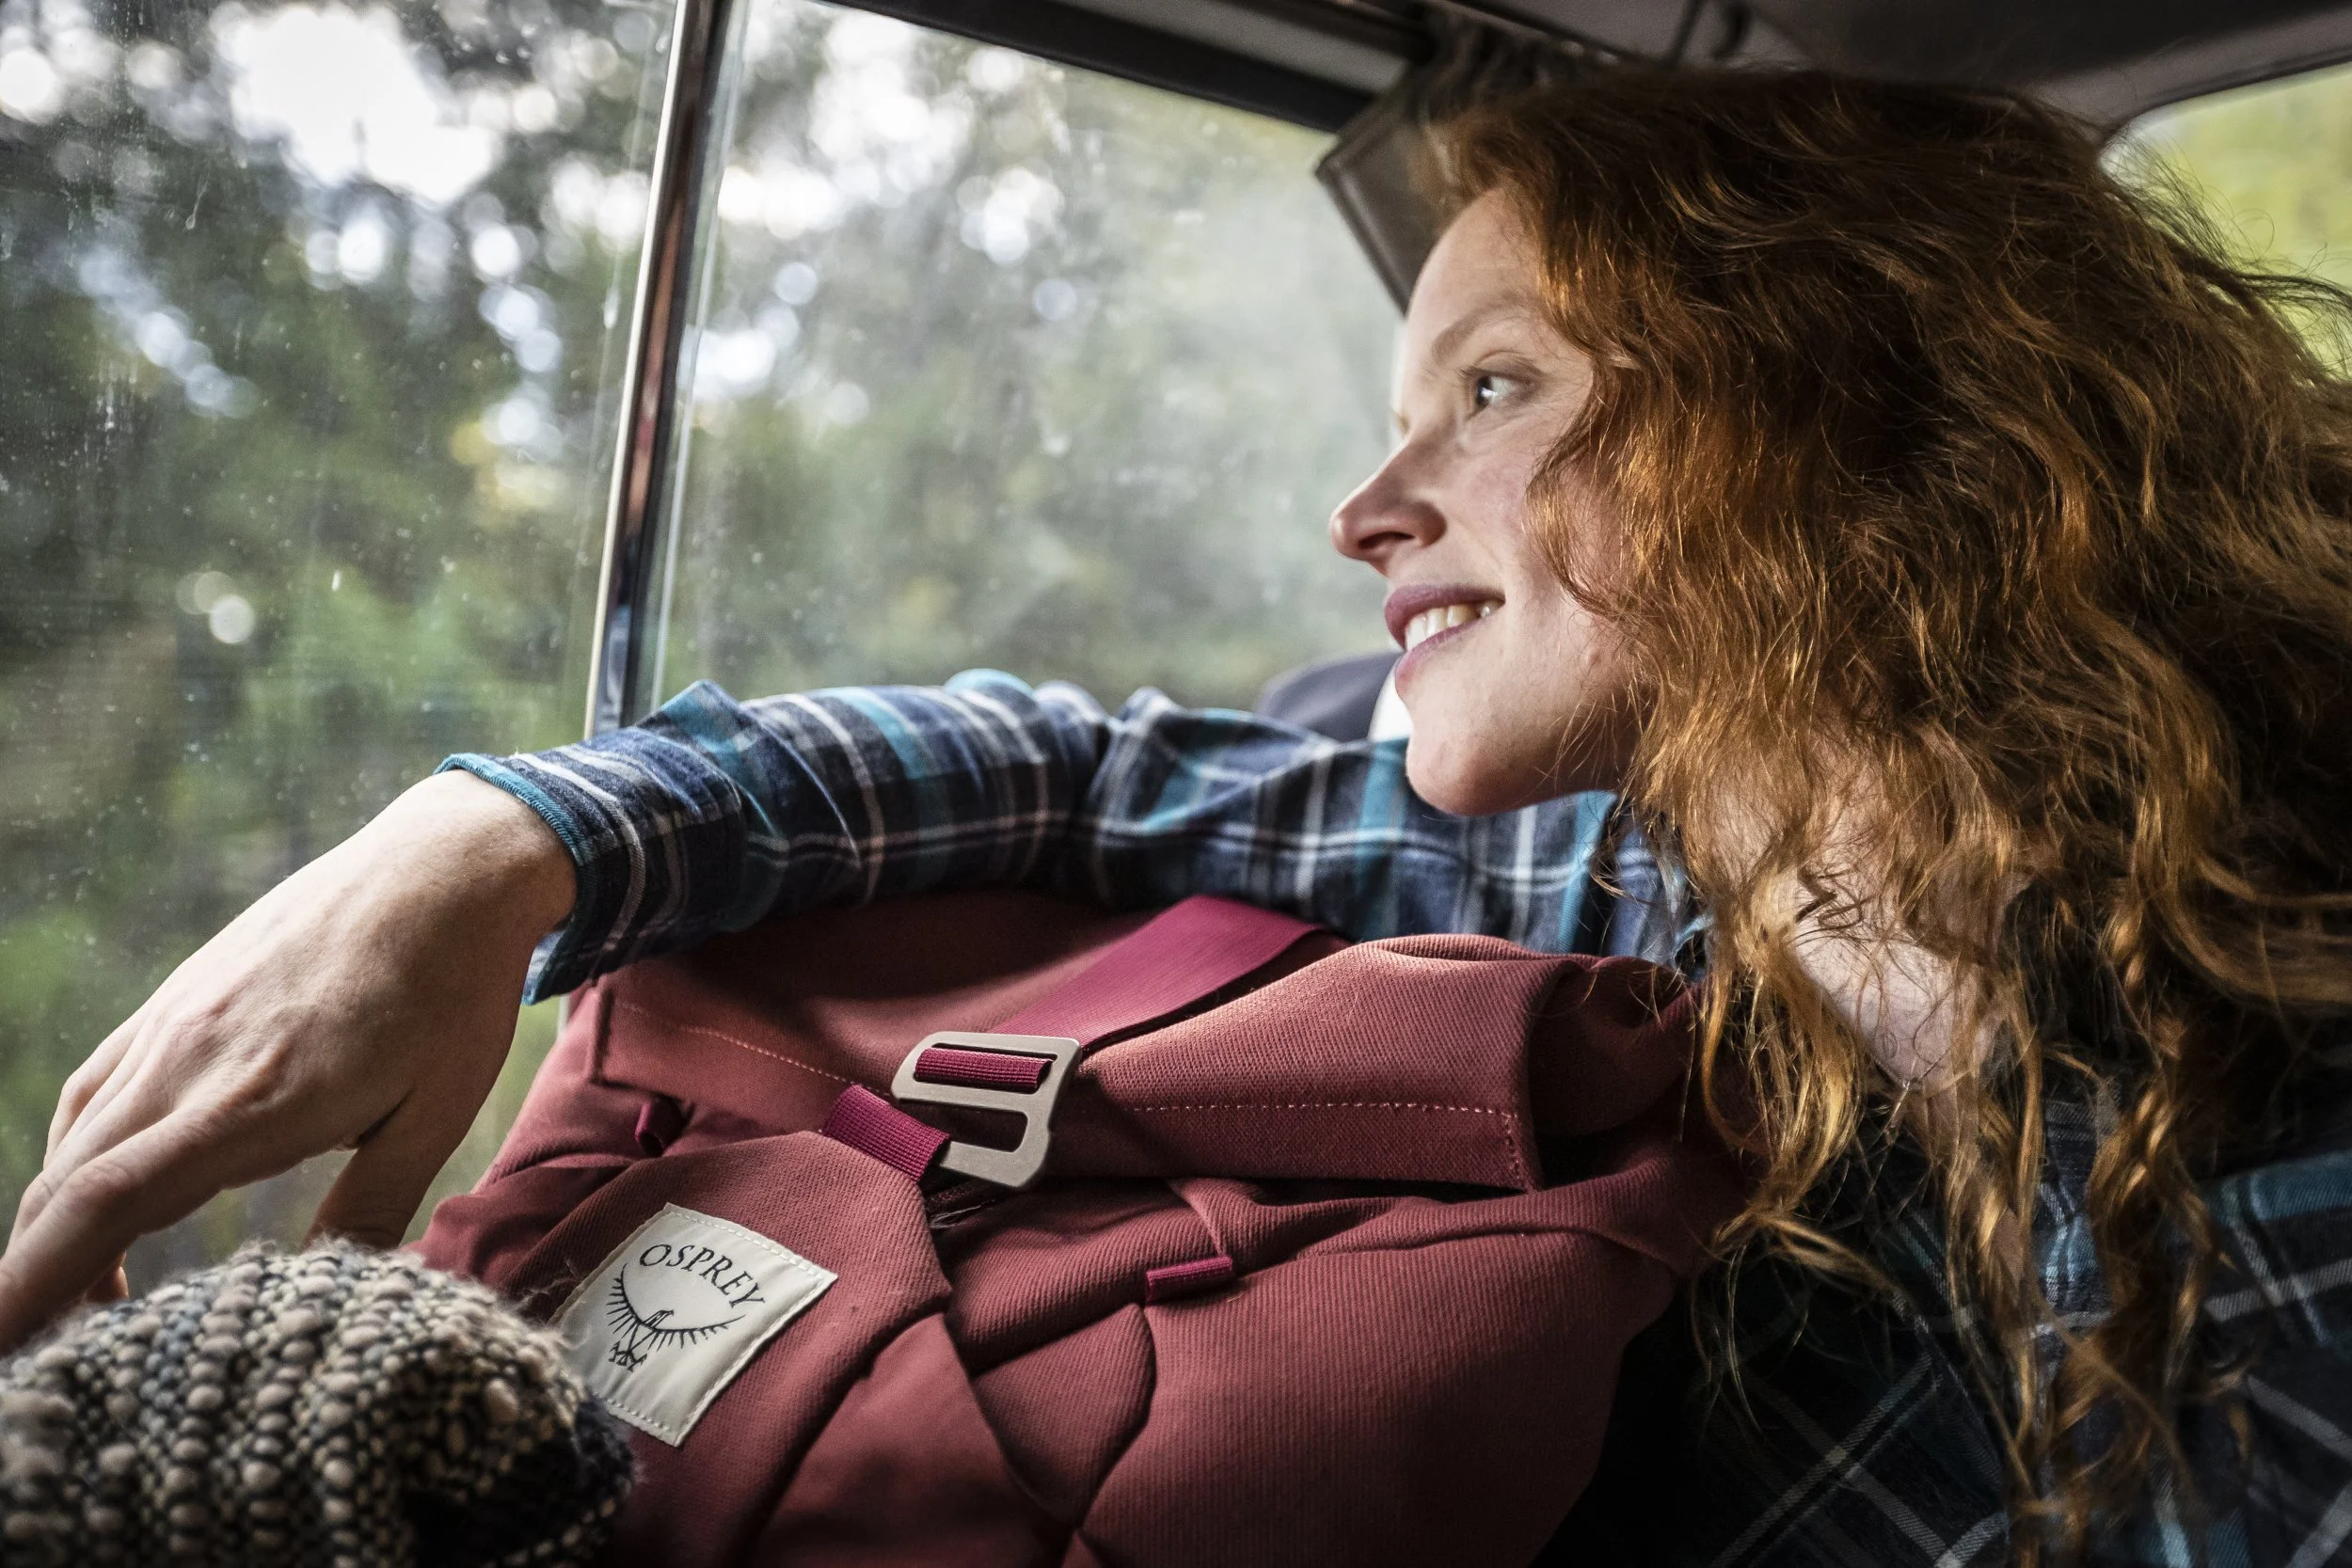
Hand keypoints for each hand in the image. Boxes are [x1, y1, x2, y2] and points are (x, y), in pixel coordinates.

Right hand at [1, 770, 576, 1350]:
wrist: (442, 869)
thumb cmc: (452, 993)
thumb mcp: (436, 1114)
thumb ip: (370, 1210)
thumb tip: (320, 1291)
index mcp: (248, 1101)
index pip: (103, 1207)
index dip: (34, 1285)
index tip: (7, 1348)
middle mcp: (186, 1061)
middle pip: (64, 1189)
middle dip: (26, 1282)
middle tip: (37, 1361)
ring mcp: (171, 1026)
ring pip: (75, 1144)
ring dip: (59, 1228)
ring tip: (84, 1303)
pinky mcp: (175, 1002)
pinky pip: (96, 1092)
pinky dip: (82, 1160)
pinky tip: (108, 1198)